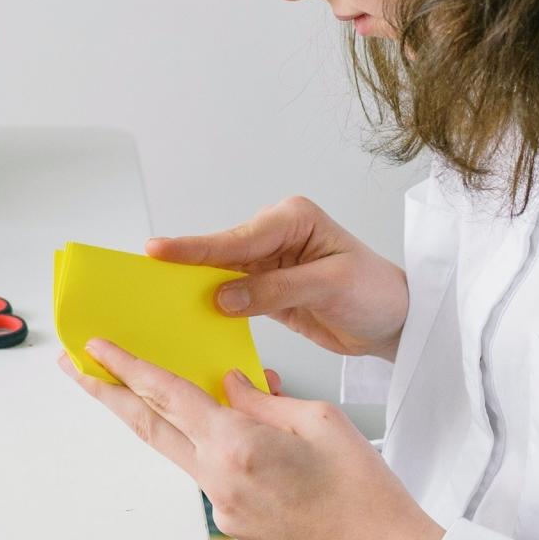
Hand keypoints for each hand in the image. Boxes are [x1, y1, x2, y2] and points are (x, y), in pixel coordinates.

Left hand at [59, 340, 442, 539]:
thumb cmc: (366, 491)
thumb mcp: (319, 420)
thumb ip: (265, 401)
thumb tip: (231, 388)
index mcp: (238, 446)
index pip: (167, 396)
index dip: (127, 368)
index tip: (95, 347)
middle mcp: (218, 480)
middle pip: (148, 428)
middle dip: (107, 395)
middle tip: (75, 369)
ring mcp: (223, 508)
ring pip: (179, 451)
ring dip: (155, 420)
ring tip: (135, 391)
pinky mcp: (235, 525)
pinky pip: (211, 474)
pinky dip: (211, 447)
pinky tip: (228, 432)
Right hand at [147, 196, 406, 361]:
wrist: (396, 321)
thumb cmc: (376, 292)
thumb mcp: (329, 287)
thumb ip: (276, 290)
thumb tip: (224, 297)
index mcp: (293, 219)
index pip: (237, 237)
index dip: (195, 248)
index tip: (157, 251)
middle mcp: (276, 235)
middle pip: (220, 252)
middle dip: (184, 265)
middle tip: (142, 274)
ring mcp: (268, 263)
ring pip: (219, 274)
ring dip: (193, 287)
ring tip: (154, 297)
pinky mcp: (264, 290)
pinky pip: (230, 296)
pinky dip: (210, 307)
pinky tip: (187, 314)